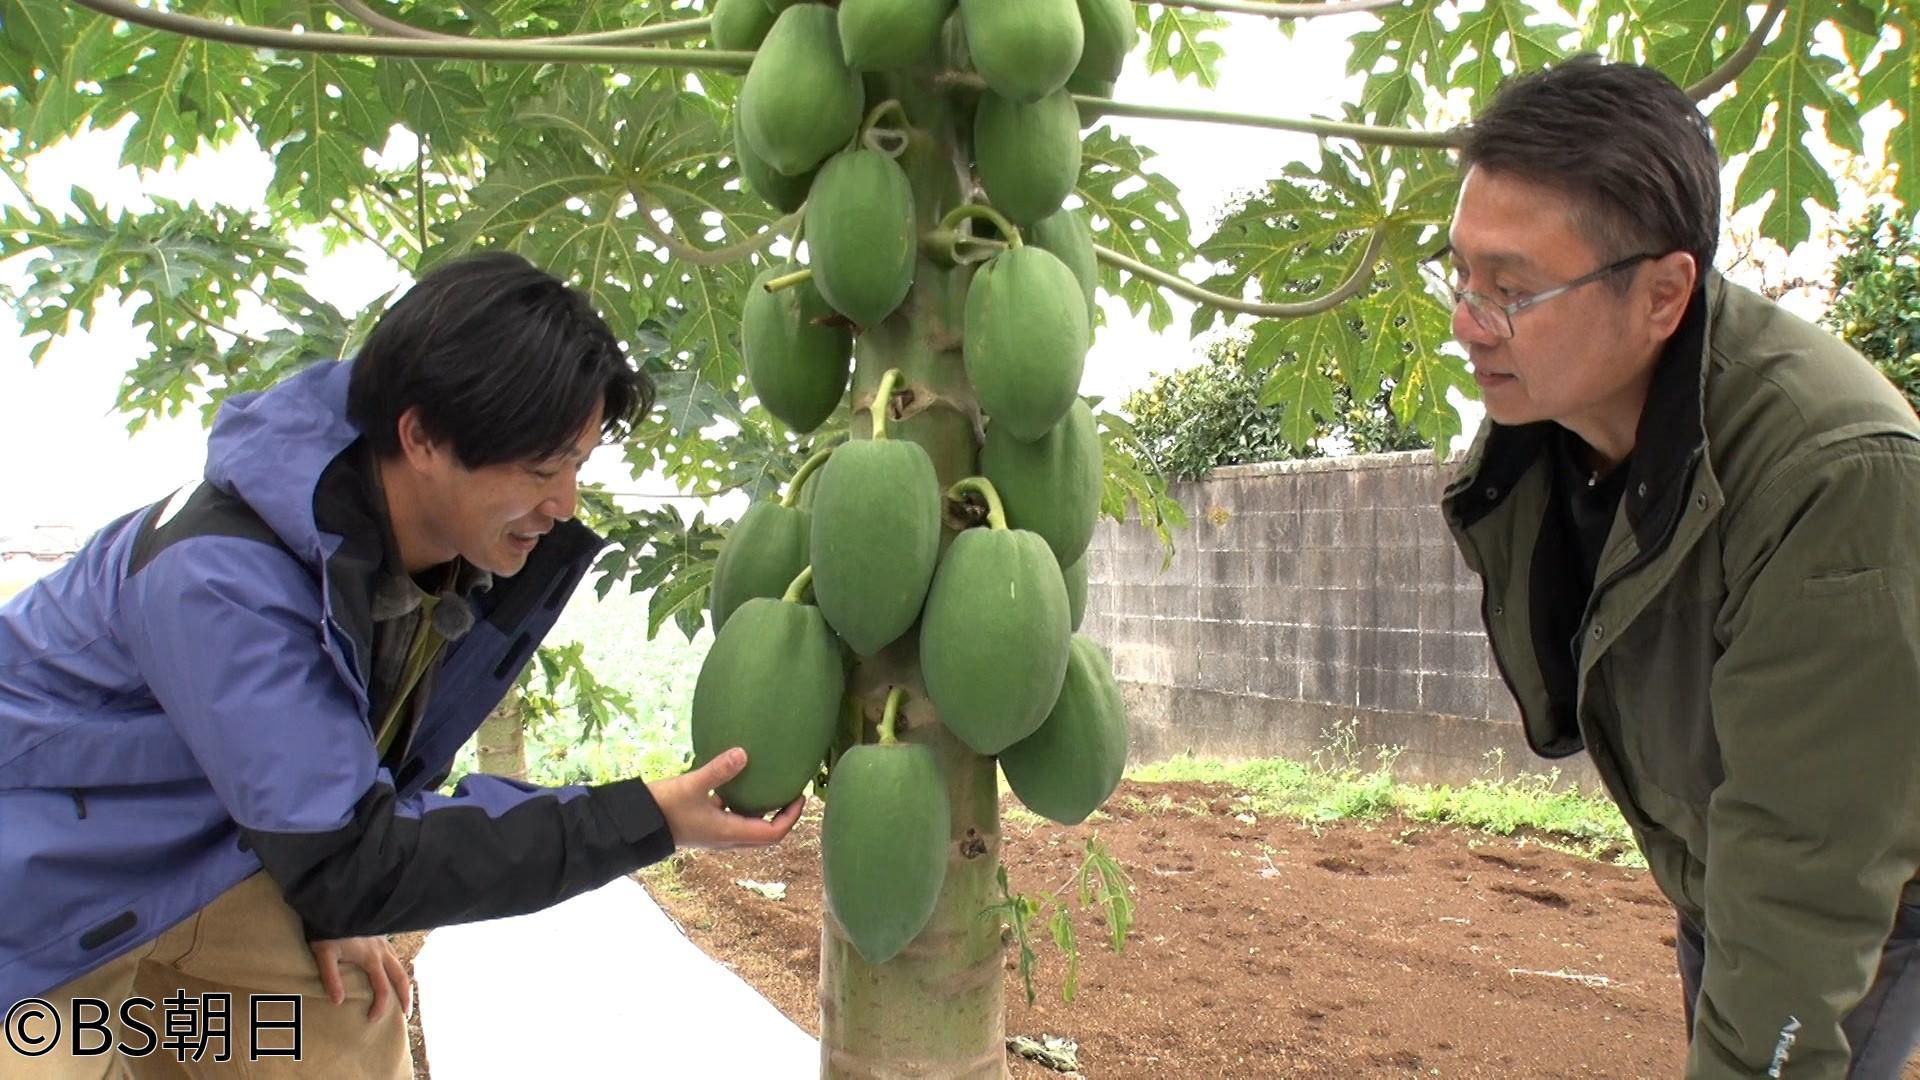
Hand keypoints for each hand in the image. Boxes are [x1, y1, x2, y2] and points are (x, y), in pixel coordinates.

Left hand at [309, 936, 412, 1022]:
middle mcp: (382, 950)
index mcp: (371, 958)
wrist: (333, 905)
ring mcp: (383, 941)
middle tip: (406, 1014)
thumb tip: (338, 1001)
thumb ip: (331, 978)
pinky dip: (396, 968)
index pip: (382, 988)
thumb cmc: (326, 930)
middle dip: (405, 997)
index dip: (380, 1006)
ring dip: (403, 982)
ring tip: (402, 996)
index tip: (372, 1019)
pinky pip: (393, 955)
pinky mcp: (379, 935)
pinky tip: (390, 971)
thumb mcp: (324, 954)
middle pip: (401, 977)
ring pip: (400, 965)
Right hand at [650, 747, 804, 849]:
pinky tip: (738, 783)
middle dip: (783, 816)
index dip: (791, 817)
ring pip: (749, 827)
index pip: (773, 834)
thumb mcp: (692, 785)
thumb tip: (743, 753)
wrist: (634, 824)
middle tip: (791, 792)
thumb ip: (718, 770)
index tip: (799, 796)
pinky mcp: (705, 826)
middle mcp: (726, 839)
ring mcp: (715, 834)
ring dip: (763, 812)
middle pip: (766, 834)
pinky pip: (733, 818)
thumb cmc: (663, 808)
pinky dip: (743, 805)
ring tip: (771, 786)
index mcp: (730, 834)